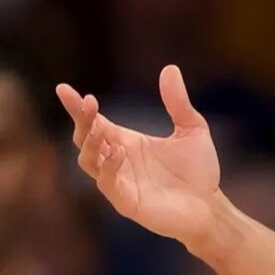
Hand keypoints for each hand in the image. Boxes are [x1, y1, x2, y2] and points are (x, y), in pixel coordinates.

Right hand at [56, 65, 221, 244]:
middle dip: (82, 121)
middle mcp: (117, 161)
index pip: (94, 123)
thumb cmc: (199, 171)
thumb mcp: (191, 129)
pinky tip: (118, 152)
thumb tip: (169, 68)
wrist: (211, 206)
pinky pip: (108, 184)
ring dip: (90, 144)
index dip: (77, 108)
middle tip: (88, 102)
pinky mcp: (127, 202)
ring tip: (100, 128)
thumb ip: (178, 102)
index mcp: (126, 142)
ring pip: (89, 162)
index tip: (63, 89)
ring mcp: (120, 182)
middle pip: (85, 140)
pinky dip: (109, 167)